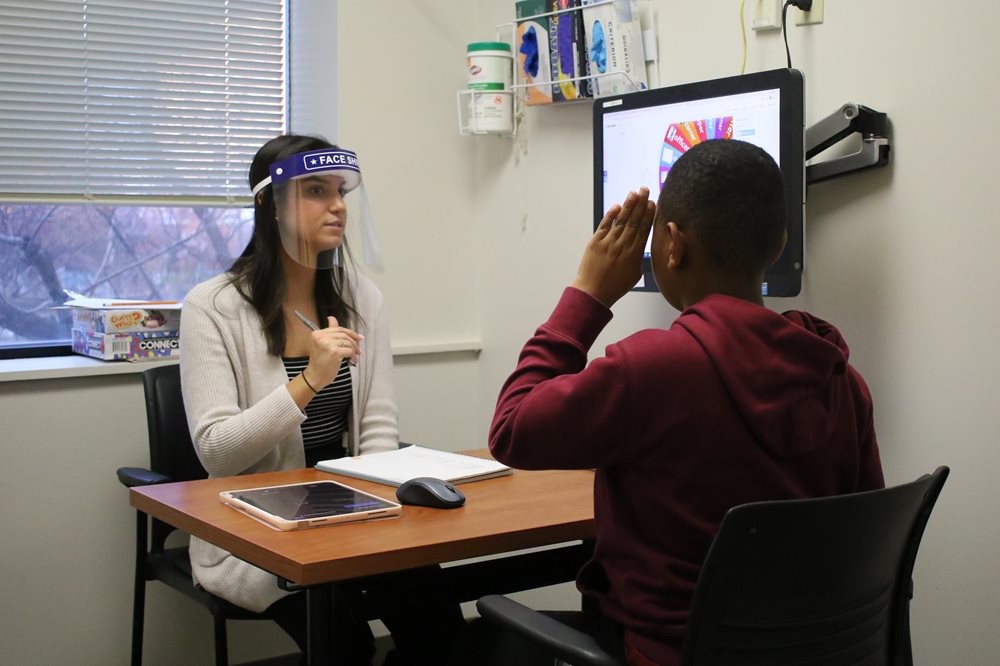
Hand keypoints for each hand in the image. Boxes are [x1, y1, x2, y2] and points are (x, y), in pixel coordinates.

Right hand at [305, 316, 362, 387]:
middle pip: (344, 334)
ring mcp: (327, 344)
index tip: (359, 337)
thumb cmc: (320, 362)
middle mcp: (321, 337)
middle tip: (358, 349)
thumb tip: (332, 318)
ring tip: (355, 356)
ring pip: (348, 342)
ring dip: (354, 350)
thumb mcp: (322, 344)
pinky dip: (353, 356)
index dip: (350, 332)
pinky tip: (352, 361)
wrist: (315, 377)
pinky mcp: (334, 352)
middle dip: (354, 342)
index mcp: (317, 333)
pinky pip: (349, 351)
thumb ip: (329, 331)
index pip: (337, 328)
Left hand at [572, 187, 654, 306]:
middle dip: (641, 204)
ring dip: (628, 205)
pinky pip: (605, 225)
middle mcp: (623, 245)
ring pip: (621, 220)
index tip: (653, 203)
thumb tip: (640, 247)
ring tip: (634, 193)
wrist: (593, 292)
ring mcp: (608, 242)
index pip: (644, 229)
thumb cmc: (614, 287)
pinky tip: (617, 206)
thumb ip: (638, 258)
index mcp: (634, 254)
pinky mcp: (595, 242)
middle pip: (634, 221)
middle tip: (646, 190)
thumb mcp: (634, 275)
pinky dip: (611, 215)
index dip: (649, 215)